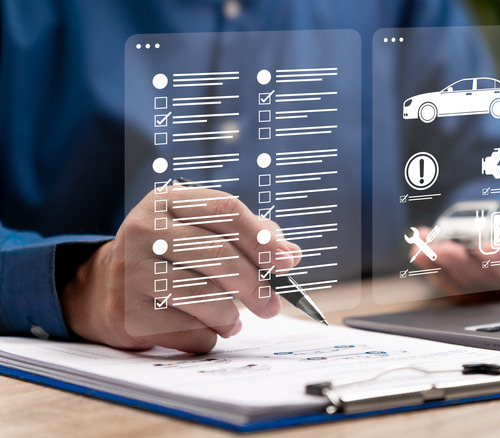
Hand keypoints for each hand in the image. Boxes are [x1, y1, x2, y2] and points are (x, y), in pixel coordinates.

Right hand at [61, 187, 299, 352]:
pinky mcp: (126, 312)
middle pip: (218, 255)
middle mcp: (143, 229)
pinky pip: (187, 330)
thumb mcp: (200, 232)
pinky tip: (204, 329)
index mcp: (166, 201)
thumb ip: (248, 237)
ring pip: (205, 296)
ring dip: (230, 316)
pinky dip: (208, 335)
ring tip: (233, 321)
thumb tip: (290, 255)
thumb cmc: (170, 256)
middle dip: (255, 285)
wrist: (105, 287)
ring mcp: (130, 270)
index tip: (286, 262)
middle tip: (272, 306)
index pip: (224, 210)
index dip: (260, 237)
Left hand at [411, 178, 499, 298]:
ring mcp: (479, 286)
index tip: (484, 247)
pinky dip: (426, 263)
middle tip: (445, 247)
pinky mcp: (459, 282)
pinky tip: (415, 246)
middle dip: (461, 264)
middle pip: (481, 278)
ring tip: (424, 246)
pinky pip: (440, 277)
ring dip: (438, 265)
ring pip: (456, 281)